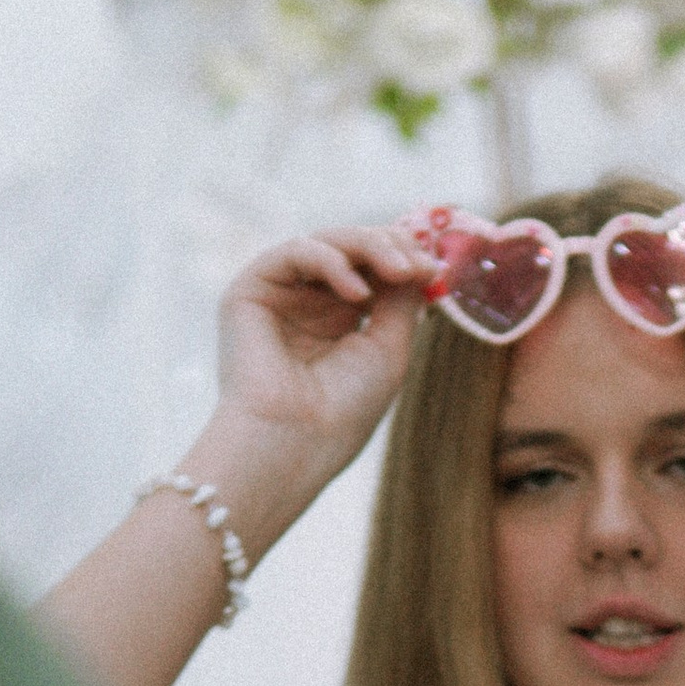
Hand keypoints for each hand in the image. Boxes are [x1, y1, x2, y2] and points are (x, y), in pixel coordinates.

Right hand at [209, 219, 438, 480]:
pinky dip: (332, 261)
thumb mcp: (388, 349)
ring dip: (369, 246)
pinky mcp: (250, 290)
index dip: (403, 258)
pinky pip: (296, 251)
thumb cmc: (342, 411)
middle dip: (390, 247)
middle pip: (352, 249)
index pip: (371, 268)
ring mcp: (279, 294)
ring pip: (327, 242)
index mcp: (338, 319)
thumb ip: (401, 299)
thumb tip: (421, 258)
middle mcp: (307, 302)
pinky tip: (358, 294)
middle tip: (418, 264)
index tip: (434, 268)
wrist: (293, 443)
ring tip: (399, 270)